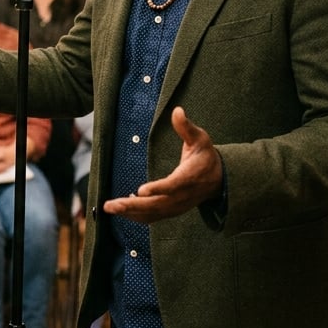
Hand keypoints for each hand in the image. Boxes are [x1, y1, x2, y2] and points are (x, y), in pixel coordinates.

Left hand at [103, 107, 223, 220]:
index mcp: (189, 177)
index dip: (158, 189)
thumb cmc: (205, 156)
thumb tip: (177, 110)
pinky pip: (153, 217)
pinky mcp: (172, 211)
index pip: (173, 185)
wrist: (218, 180)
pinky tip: (121, 210)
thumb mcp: (200, 139)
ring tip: (109, 208)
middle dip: (133, 206)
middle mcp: (182, 195)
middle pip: (157, 204)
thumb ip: (186, 127)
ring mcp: (177, 206)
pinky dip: (136, 216)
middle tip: (111, 205)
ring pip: (152, 213)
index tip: (141, 190)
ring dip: (130, 212)